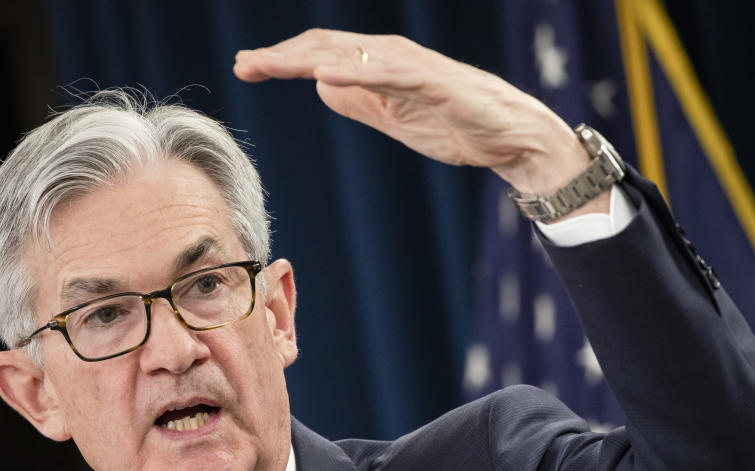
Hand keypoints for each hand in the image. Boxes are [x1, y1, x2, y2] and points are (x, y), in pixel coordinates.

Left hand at [234, 28, 595, 199]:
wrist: (512, 138)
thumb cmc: (457, 126)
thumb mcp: (396, 118)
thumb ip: (360, 102)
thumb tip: (321, 87)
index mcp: (380, 67)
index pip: (322, 56)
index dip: (283, 60)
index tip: (248, 68)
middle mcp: (392, 57)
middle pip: (326, 48)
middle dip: (281, 55)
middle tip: (243, 65)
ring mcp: (412, 66)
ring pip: (350, 54)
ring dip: (305, 58)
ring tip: (268, 64)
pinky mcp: (434, 81)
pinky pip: (389, 73)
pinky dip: (355, 72)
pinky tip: (324, 76)